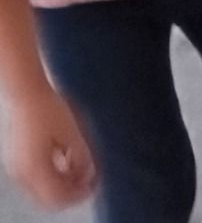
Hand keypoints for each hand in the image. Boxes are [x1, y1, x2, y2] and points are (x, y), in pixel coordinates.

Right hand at [4, 85, 95, 210]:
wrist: (26, 92)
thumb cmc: (49, 109)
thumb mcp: (70, 132)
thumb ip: (80, 157)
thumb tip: (88, 175)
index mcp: (34, 168)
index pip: (57, 196)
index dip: (77, 195)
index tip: (94, 187)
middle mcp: (22, 174)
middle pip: (48, 197)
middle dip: (70, 192)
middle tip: (89, 180)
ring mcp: (17, 169)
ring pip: (42, 190)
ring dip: (62, 184)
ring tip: (80, 168)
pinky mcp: (18, 162)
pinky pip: (36, 179)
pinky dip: (53, 176)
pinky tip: (67, 161)